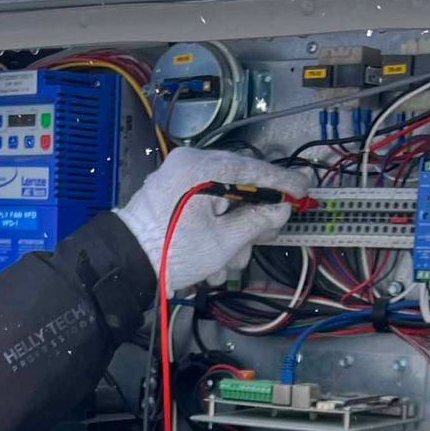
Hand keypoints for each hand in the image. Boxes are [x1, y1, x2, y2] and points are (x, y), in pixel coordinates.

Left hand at [115, 148, 307, 292]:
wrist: (125, 265)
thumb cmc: (174, 252)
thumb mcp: (224, 241)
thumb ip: (258, 220)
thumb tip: (281, 208)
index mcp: (203, 167)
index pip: (254, 170)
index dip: (282, 182)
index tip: (304, 189)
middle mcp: (190, 164)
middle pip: (238, 186)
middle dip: (251, 221)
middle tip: (265, 239)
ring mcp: (178, 178)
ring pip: (221, 202)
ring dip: (231, 237)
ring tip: (229, 266)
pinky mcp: (170, 194)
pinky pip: (202, 207)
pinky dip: (212, 233)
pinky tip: (213, 263)